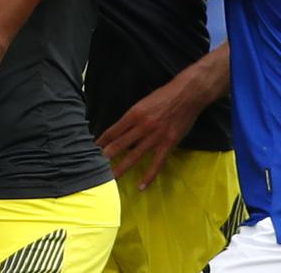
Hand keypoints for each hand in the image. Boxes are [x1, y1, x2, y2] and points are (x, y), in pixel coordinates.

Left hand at [96, 72, 203, 188]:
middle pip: (120, 144)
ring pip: (134, 156)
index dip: (102, 141)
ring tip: (110, 178)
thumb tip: (121, 129)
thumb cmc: (164, 95)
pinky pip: (157, 163)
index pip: (113, 131)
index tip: (93, 149)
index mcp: (134, 114)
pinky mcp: (169, 143)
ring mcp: (155, 136)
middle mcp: (142, 126)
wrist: (187, 94)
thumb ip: (133, 116)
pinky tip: (141, 186)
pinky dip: (149, 176)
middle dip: (106, 156)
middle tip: (94, 166)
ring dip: (121, 167)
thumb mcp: (143, 102)